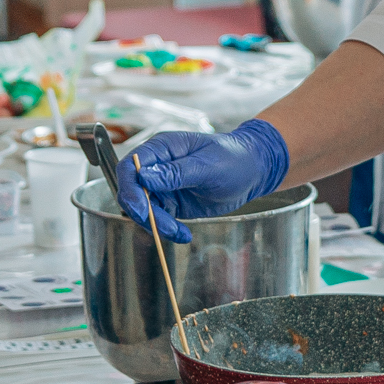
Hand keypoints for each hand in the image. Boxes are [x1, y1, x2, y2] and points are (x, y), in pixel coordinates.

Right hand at [115, 121, 289, 242]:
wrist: (253, 170)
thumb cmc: (234, 158)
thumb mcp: (208, 165)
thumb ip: (176, 172)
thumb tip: (144, 177)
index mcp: (162, 148)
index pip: (130, 166)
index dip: (129, 188)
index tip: (140, 207)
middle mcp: (158, 166)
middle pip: (132, 191)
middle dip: (144, 212)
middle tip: (165, 226)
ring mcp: (163, 186)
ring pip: (143, 209)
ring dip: (157, 224)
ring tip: (179, 232)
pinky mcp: (172, 202)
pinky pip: (159, 219)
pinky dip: (167, 230)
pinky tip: (183, 234)